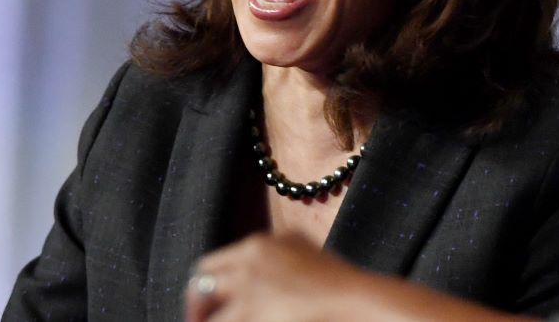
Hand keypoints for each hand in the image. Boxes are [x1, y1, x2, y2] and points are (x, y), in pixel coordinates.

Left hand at [184, 232, 522, 321]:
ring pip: (212, 317)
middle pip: (201, 285)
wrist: (363, 305)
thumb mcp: (307, 255)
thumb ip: (279, 256)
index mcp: (261, 244)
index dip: (203, 290)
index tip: (203, 309)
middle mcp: (252, 260)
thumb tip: (247, 276)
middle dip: (195, 310)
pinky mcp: (256, 314)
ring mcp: (253, 289)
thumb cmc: (343, 287)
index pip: (212, 265)